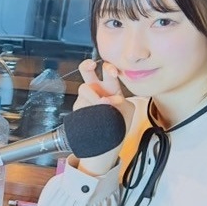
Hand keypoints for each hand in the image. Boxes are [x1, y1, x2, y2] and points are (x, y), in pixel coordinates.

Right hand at [72, 59, 131, 173]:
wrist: (108, 139)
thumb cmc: (120, 120)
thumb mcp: (127, 110)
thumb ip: (123, 102)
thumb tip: (112, 99)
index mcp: (110, 86)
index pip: (106, 70)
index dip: (108, 69)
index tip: (113, 72)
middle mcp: (96, 89)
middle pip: (86, 70)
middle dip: (87, 65)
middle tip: (92, 65)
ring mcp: (85, 99)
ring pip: (84, 88)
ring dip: (94, 96)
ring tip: (103, 106)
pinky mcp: (78, 109)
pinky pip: (81, 104)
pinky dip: (90, 109)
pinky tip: (96, 116)